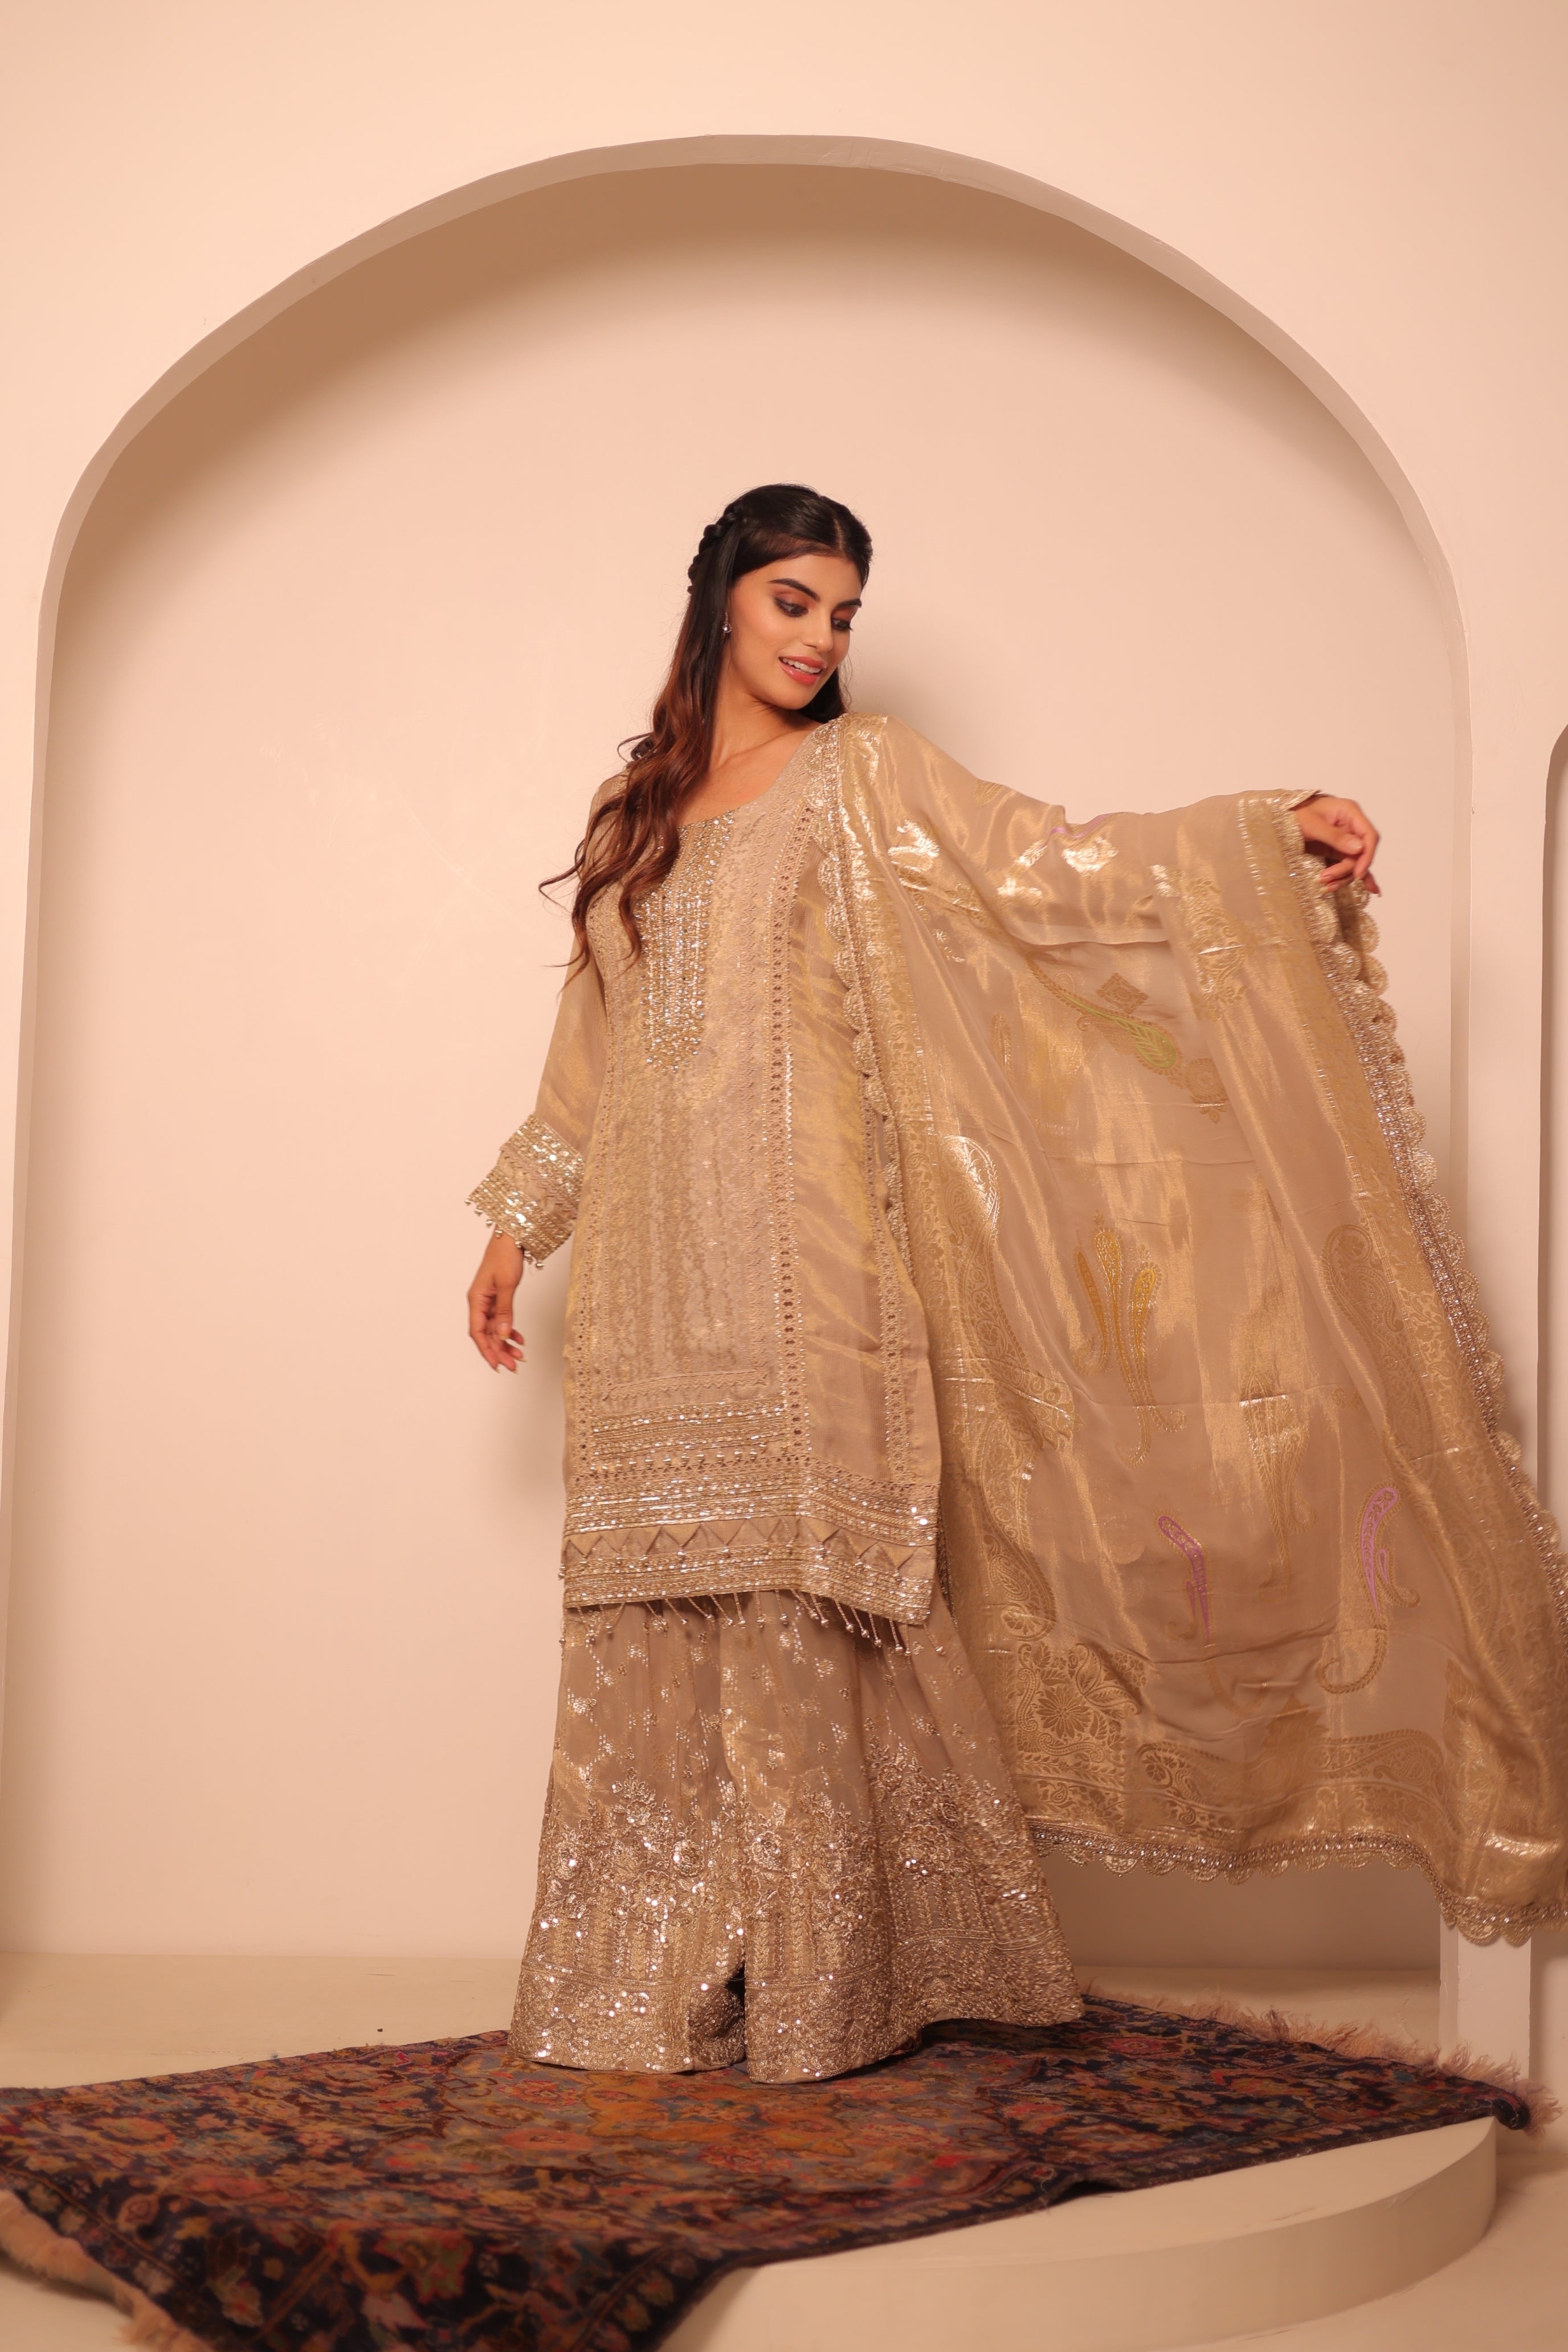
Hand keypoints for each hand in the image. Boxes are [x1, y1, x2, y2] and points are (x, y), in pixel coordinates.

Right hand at [468, 1232, 525, 1370]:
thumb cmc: (504, 1256)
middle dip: (499, 1351)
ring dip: (506, 1343)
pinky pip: (502, 1320)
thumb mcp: (506, 1285)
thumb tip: (504, 1334)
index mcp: (476, 1300)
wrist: (510, 1237)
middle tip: (513, 1365)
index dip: (486, 1350)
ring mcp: (488, 1301)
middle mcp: (480, 1302)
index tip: (496, 1365)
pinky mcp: (497, 1298)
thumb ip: (505, 1311)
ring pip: (495, 1329)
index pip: (478, 1332)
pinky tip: (519, 1339)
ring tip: (519, 1356)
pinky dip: (510, 1330)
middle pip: (487, 1334)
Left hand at [1289, 795, 1380, 893]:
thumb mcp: (1313, 824)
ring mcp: (1344, 840)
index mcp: (1350, 813)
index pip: (1369, 836)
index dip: (1367, 856)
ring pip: (1353, 863)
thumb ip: (1336, 836)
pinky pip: (1348, 865)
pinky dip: (1352, 876)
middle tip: (1326, 879)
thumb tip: (1359, 849)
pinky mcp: (1336, 851)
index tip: (1358, 873)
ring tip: (1324, 885)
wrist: (1278, 817)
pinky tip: (1371, 889)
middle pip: (1361, 854)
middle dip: (1346, 869)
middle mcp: (1351, 826)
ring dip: (1342, 877)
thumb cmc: (1294, 813)